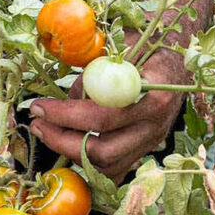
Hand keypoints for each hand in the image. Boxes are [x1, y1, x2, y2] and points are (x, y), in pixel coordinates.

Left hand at [28, 48, 185, 184]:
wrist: (177, 63)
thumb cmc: (148, 48)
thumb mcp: (123, 45)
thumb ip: (96, 66)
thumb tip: (68, 93)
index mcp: (154, 96)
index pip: (104, 116)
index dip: (67, 115)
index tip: (39, 106)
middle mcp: (155, 126)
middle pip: (104, 150)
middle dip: (63, 140)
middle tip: (37, 123)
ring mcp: (152, 142)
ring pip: (108, 165)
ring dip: (71, 153)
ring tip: (46, 131)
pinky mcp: (145, 151)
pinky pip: (115, 169)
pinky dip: (89, 163)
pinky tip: (68, 144)